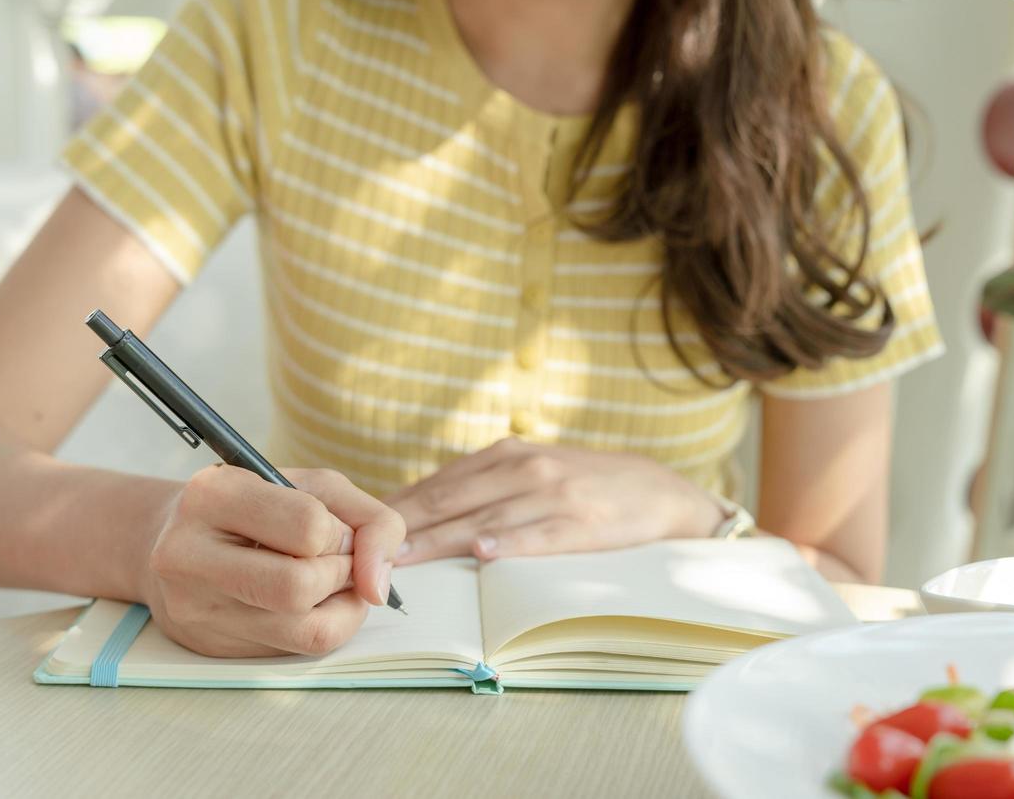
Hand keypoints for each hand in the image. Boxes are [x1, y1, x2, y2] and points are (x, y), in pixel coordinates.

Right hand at [138, 465, 406, 657]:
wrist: (178, 540)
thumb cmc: (261, 506)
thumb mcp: (318, 488)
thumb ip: (371, 521)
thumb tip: (378, 587)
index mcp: (213, 495)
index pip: (308, 527)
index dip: (343, 535)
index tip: (338, 532)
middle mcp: (188, 553)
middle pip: (299, 587)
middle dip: (342, 575)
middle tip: (340, 562)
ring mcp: (192, 607)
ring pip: (304, 631)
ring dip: (342, 607)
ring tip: (332, 583)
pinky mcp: (207, 645)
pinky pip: (294, 652)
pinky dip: (324, 627)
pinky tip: (312, 605)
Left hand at [386, 438, 725, 564]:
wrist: (658, 490)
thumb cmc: (585, 485)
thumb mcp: (532, 471)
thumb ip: (482, 486)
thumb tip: (417, 513)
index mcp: (507, 454)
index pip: (438, 483)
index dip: (395, 507)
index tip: (355, 531)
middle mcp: (524, 468)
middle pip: (451, 499)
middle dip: (402, 526)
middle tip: (360, 551)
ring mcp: (553, 495)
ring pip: (485, 519)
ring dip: (440, 540)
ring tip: (401, 559)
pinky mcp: (583, 523)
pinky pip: (540, 535)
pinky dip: (511, 543)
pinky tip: (485, 553)